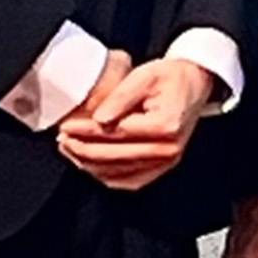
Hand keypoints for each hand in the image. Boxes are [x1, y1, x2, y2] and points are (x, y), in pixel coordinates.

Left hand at [56, 55, 217, 191]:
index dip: (86, 131)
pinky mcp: (162, 167)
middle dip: (82, 149)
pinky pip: (129, 181)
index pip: (116, 133)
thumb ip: (120, 98)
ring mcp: (167, 162)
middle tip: (62, 138)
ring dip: (90, 164)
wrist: (195, 84)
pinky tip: (88, 164)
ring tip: (70, 149)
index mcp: (165, 126)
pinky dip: (105, 175)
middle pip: (115, 156)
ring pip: (118, 173)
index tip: (66, 126)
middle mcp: (168, 149)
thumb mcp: (144, 76)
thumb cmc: (171, 77)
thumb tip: (98, 120)